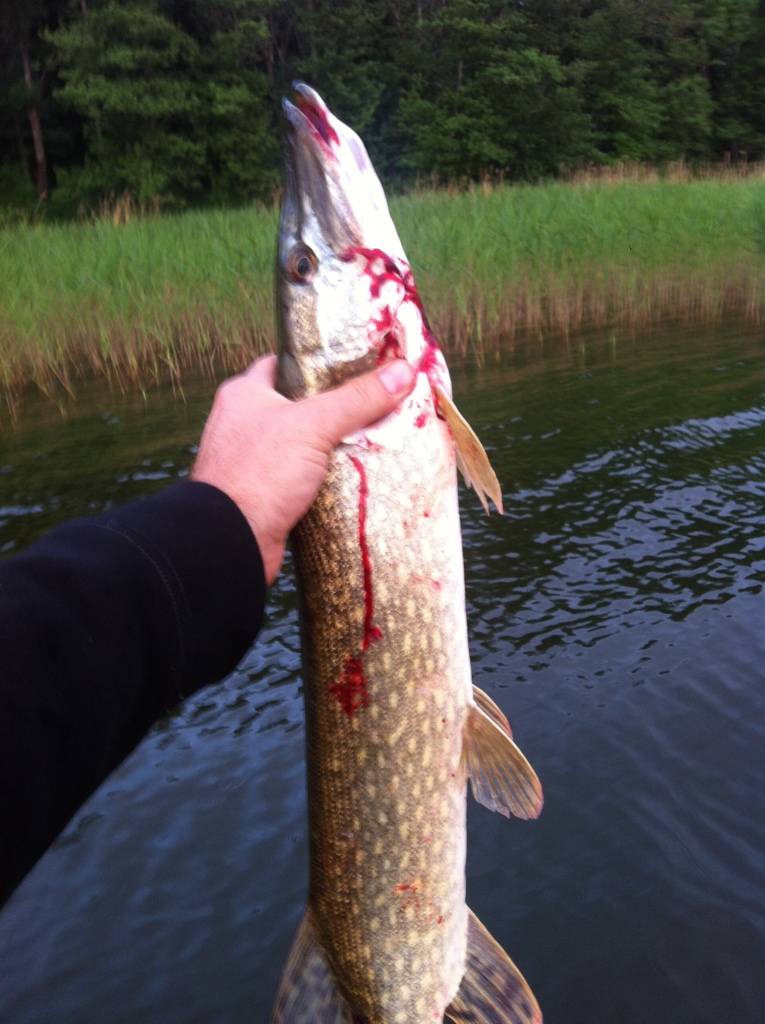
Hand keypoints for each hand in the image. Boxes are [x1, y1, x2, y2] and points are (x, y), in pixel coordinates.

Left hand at [191, 354, 414, 584]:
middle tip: (375, 405)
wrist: (230, 542)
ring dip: (333, 446)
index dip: (321, 362)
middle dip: (336, 408)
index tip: (357, 365)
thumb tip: (404, 371)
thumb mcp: (313, 426)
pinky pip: (302, 478)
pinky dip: (325, 478)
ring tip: (375, 440)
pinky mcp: (265, 495)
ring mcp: (253, 461)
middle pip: (300, 405)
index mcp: (244, 394)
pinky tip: (356, 477)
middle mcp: (243, 424)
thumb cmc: (259, 473)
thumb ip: (356, 399)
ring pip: (303, 445)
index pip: (286, 364)